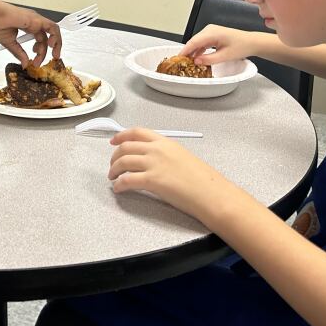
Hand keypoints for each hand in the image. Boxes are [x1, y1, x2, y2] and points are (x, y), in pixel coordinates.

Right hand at [0, 2, 61, 66]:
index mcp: (28, 25)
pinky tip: (52, 46)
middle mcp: (34, 22)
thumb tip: (25, 64)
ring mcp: (37, 20)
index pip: (40, 39)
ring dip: (56, 44)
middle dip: (46, 51)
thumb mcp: (10, 44)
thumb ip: (19, 53)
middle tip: (40, 62)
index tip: (35, 62)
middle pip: (47, 37)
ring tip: (53, 55)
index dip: (40, 51)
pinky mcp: (37, 19)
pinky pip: (52, 28)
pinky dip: (55, 37)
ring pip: (53, 31)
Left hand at [109, 128, 238, 225]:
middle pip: (126, 147)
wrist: (212, 193)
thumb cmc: (203, 179)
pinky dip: (119, 184)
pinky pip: (127, 180)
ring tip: (113, 178)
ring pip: (123, 162)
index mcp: (165, 142)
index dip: (121, 135)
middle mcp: (157, 149)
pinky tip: (118, 189)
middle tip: (113, 166)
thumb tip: (151, 160)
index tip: (113, 140)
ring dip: (114, 170)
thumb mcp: (182, 156)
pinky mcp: (152, 180)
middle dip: (115, 156)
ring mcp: (154, 163)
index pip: (137, 132)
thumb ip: (165, 154)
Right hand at [179, 24, 258, 65]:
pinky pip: (201, 42)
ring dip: (192, 51)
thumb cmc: (242, 46)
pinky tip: (197, 58)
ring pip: (196, 42)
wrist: (251, 42)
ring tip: (188, 62)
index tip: (178, 58)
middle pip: (193, 41)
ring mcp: (210, 31)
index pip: (193, 42)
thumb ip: (209, 59)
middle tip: (181, 63)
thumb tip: (196, 61)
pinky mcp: (212, 35)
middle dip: (187, 52)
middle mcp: (209, 30)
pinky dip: (198, 50)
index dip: (184, 51)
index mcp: (212, 32)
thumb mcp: (225, 56)